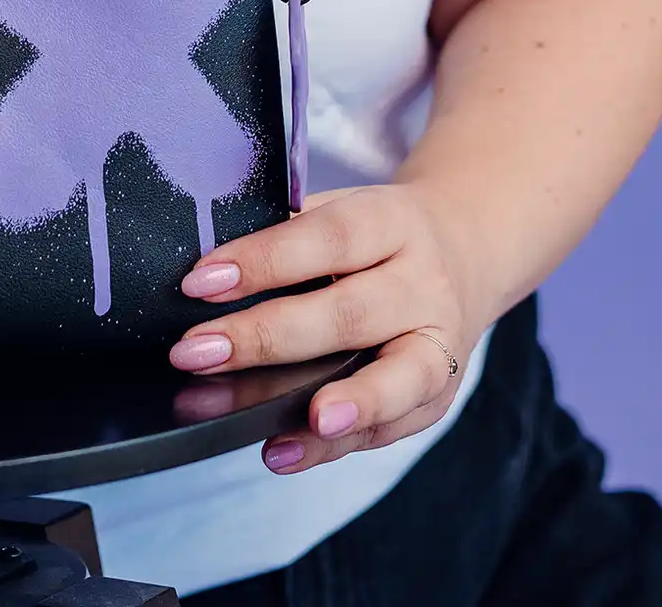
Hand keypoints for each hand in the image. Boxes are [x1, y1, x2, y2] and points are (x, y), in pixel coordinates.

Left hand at [169, 184, 480, 474]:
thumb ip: (287, 237)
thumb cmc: (377, 234)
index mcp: (389, 222)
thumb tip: (207, 278)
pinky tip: (281, 451)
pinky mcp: (438, 397)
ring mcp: (438, 344)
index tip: (199, 283)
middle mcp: (422, 284)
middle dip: (265, 339)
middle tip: (196, 353)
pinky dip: (332, 447)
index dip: (262, 260)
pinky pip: (389, 429)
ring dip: (328, 406)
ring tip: (267, 429)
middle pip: (347, 315)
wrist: (464, 251)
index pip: (325, 238)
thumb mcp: (342, 210)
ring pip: (392, 379)